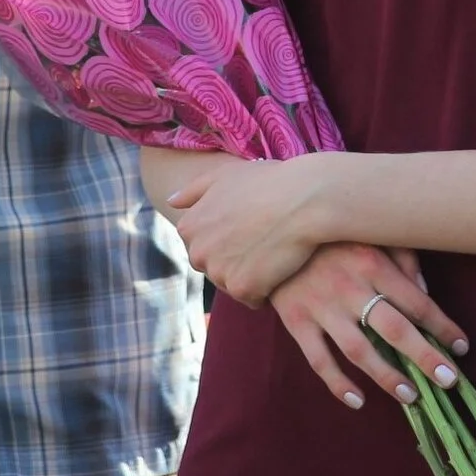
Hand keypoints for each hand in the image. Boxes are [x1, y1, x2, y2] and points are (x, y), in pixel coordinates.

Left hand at [165, 152, 336, 305]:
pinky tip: (279, 267)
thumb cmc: (269, 182)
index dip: (228, 238)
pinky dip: (266, 289)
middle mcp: (197, 252)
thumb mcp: (225, 176)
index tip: (247, 227)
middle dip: (235, 260)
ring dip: (250, 276)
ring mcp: (218, 272)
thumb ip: (194, 191)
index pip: (202, 247)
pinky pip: (252, 299)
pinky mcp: (242, 288)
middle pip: (215, 269)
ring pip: (232, 285)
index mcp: (189, 227)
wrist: (304, 199)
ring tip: (272, 251)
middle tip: (262, 240)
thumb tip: (170, 201)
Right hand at [269, 243, 469, 411]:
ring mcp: (321, 307)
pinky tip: (357, 400)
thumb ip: (403, 259)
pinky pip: (319, 360)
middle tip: (449, 381)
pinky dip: (338, 384)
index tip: (462, 347)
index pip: (417, 301)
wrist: (274, 231)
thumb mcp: (372, 234)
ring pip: (359, 351)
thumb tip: (425, 295)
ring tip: (410, 396)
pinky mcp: (297, 321)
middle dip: (425, 357)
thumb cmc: (334, 235)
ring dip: (387, 377)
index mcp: (372, 263)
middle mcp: (350, 287)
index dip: (442, 327)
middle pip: (394, 329)